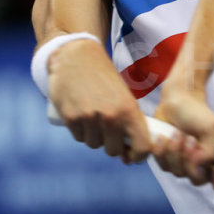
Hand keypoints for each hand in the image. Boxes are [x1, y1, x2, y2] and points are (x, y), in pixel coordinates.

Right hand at [47, 37, 150, 162]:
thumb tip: (128, 157)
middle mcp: (111, 116)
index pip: (142, 148)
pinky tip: (82, 115)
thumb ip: (129, 122)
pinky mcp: (71, 119)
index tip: (132, 153)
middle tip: (109, 129)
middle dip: (112, 144)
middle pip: (113, 151)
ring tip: (94, 116)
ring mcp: (90, 118)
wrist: (76, 57)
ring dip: (95, 137)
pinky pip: (79, 138)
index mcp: (129, 110)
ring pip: (94, 144)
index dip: (138, 155)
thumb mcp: (124, 96)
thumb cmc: (104, 78)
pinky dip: (81, 131)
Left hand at [153, 91, 213, 194]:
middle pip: (200, 180)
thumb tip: (198, 167)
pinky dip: (163, 151)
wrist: (176, 103)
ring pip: (180, 174)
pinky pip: (165, 167)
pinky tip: (165, 137)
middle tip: (190, 139)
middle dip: (190, 160)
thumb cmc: (198, 113)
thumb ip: (210, 153)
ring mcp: (189, 165)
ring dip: (176, 151)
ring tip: (177, 132)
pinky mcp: (171, 162)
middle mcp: (209, 165)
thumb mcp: (211, 129)